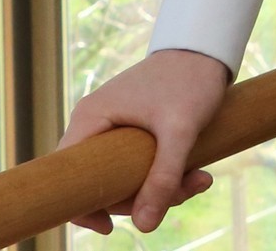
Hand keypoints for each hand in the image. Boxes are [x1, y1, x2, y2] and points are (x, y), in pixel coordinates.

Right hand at [56, 47, 230, 233]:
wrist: (208, 49)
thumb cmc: (190, 80)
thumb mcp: (180, 130)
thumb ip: (163, 177)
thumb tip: (144, 226)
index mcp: (90, 118)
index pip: (67, 175)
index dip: (82, 206)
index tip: (110, 226)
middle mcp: (94, 124)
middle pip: (101, 181)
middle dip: (141, 196)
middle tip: (183, 192)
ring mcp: (113, 127)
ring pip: (125, 176)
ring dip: (162, 187)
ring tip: (200, 179)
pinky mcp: (132, 130)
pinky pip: (139, 165)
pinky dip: (165, 174)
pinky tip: (196, 174)